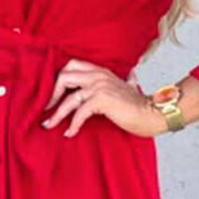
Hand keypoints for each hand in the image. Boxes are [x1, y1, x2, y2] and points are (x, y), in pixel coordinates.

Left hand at [41, 59, 165, 138]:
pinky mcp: (102, 100)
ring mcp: (100, 86)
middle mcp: (99, 75)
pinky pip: (80, 112)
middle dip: (51, 94)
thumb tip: (122, 80)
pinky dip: (72, 124)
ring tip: (49, 126)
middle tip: (46, 110)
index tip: (52, 97)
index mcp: (101, 71)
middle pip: (64, 76)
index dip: (57, 79)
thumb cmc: (137, 107)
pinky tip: (70, 134)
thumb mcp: (124, 89)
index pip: (71, 65)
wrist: (152, 113)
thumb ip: (118, 83)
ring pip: (69, 98)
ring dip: (56, 114)